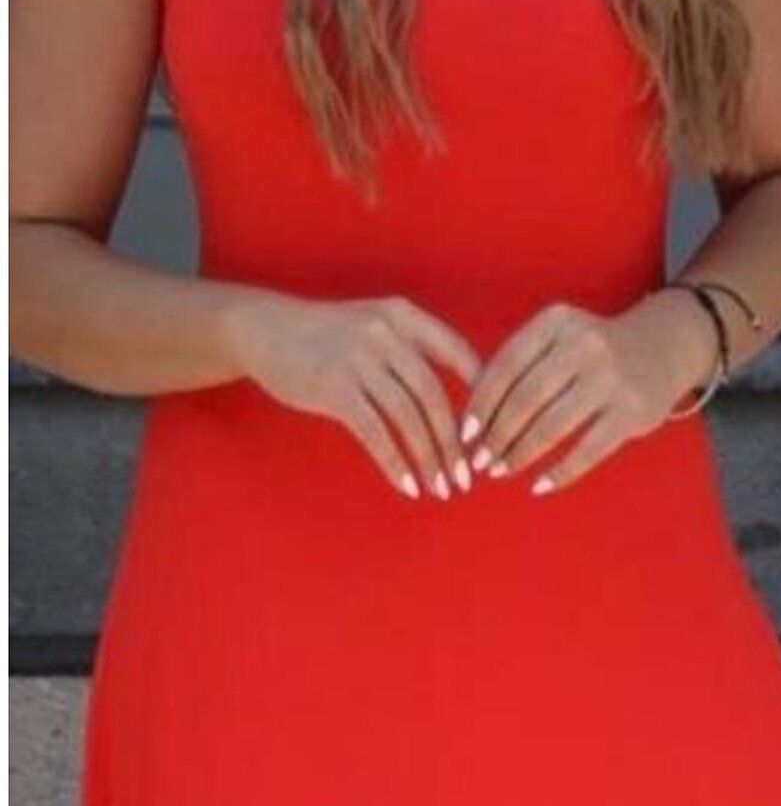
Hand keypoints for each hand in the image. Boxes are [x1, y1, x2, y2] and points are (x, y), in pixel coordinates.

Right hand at [225, 291, 481, 500]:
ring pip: (408, 417)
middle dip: (454, 443)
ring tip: (441, 488)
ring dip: (428, 458)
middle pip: (434, 395)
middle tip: (466, 477)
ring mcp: (359, 360)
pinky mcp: (335, 388)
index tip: (490, 434)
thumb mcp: (376, 328)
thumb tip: (462, 404)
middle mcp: (386, 333)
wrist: (265, 330)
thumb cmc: (329, 338)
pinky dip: (396, 463)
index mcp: (405, 317)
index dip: (480, 397)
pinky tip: (408, 485)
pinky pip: (375, 432)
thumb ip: (414, 354)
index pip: (459, 355)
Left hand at [459, 291, 718, 493]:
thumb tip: (474, 420)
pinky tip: (540, 486)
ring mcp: (611, 378)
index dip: (482, 403)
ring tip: (502, 470)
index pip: (506, 365)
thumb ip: (521, 365)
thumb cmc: (592, 351)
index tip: (465, 434)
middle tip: (479, 460)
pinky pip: (588, 450)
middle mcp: (584, 344)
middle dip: (497, 434)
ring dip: (521, 453)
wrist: (665, 346)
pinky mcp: (632, 411)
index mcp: (557, 321)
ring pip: (552, 425)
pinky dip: (560, 473)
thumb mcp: (558, 338)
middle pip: (526, 397)